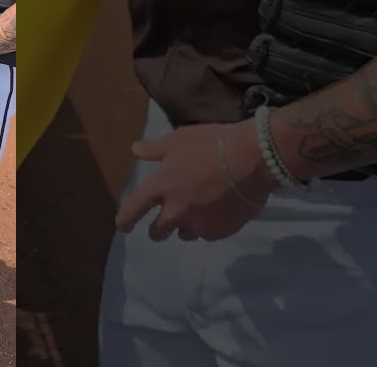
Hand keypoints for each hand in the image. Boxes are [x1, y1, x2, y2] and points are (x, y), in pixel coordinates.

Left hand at [114, 121, 276, 241]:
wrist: (252, 158)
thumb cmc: (211, 144)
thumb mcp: (178, 140)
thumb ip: (154, 149)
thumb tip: (135, 150)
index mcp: (160, 187)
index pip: (133, 210)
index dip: (125, 220)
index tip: (123, 226)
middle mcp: (176, 211)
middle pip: (157, 232)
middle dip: (157, 230)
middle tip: (161, 225)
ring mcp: (199, 223)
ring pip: (185, 235)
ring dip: (184, 228)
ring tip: (192, 217)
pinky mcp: (222, 231)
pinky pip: (209, 235)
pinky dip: (208, 228)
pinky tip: (215, 216)